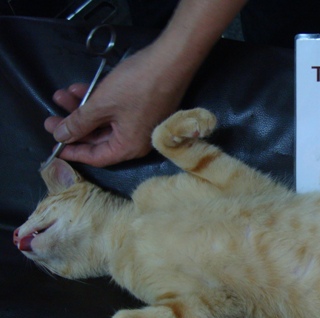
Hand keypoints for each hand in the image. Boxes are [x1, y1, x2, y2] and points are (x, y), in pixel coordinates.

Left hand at [44, 45, 186, 166]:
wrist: (170, 61)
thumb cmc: (136, 86)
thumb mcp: (101, 105)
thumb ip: (78, 123)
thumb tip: (60, 136)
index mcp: (129, 147)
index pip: (96, 158)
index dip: (73, 152)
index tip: (54, 146)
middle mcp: (136, 141)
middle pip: (98, 140)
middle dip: (74, 127)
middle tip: (51, 118)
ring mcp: (140, 124)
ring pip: (104, 123)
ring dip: (82, 111)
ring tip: (62, 96)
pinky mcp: (142, 109)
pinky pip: (114, 112)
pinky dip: (97, 103)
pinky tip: (81, 89)